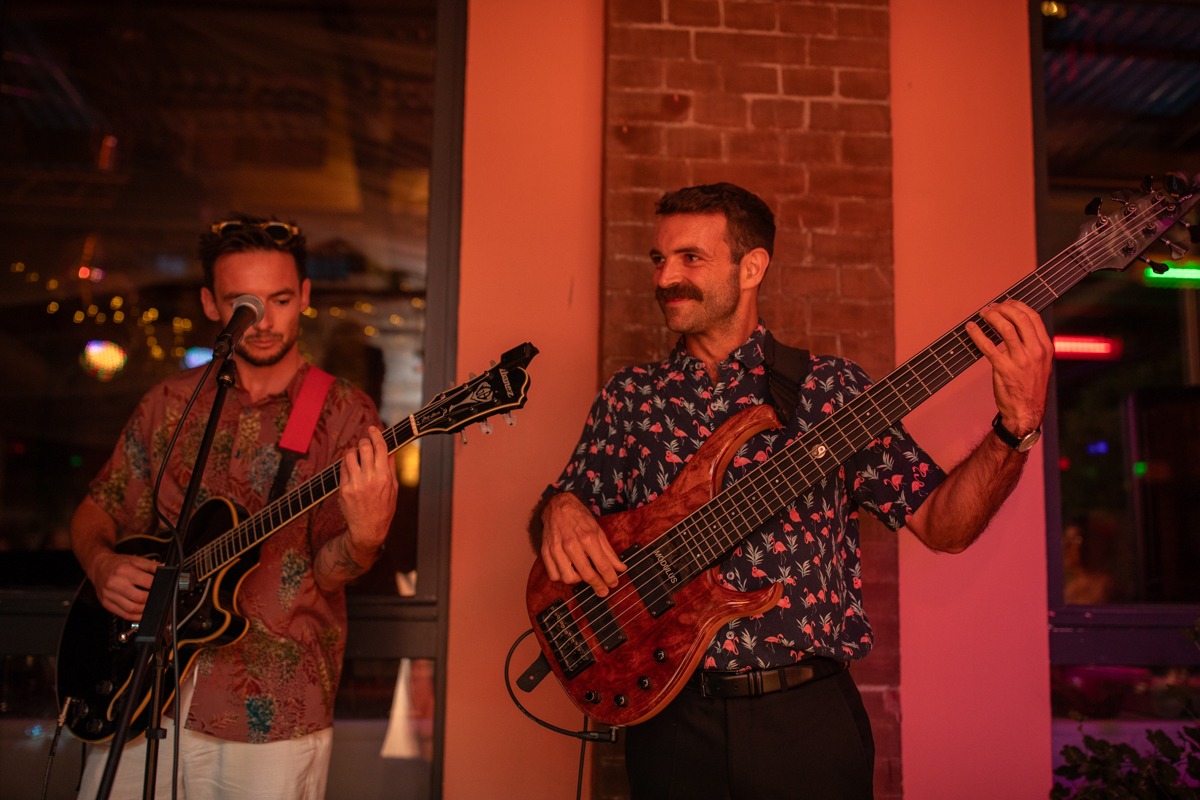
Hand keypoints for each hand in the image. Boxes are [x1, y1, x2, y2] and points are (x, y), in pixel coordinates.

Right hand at [89, 550, 158, 621]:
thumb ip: (151, 565)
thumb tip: (165, 568)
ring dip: (144, 610)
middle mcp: (115, 583)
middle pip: (138, 597)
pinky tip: (141, 613)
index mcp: (123, 570)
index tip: (163, 587)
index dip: (157, 585)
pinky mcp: (106, 603)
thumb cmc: (117, 564)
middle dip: (151, 600)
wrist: (99, 566)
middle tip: (157, 598)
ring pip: (130, 609)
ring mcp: (109, 595)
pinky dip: (134, 617)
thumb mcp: (135, 560)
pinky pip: (122, 614)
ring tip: (151, 606)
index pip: (146, 582)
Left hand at [337, 426, 397, 558]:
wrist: (367, 529)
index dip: (376, 434)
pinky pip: (342, 468)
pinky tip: (352, 467)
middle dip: (364, 441)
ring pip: (350, 455)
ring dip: (354, 451)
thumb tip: (389, 450)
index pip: (380, 447)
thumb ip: (391, 468)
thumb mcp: (393, 489)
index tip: (373, 428)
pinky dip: (347, 463)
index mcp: (384, 476)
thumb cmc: (383, 509)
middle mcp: (368, 478)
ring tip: (358, 455)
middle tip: (365, 442)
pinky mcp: (343, 488)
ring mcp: (354, 483)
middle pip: (364, 447)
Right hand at [539, 493, 625, 595]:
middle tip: (603, 591)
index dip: (610, 578)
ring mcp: (556, 549)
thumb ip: (609, 552)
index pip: (602, 565)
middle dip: (598, 586)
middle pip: (586, 575)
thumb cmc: (579, 518)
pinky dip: (562, 577)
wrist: (558, 506)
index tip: (613, 583)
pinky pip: (554, 575)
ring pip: (568, 578)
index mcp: (587, 538)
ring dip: (578, 581)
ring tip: (583, 575)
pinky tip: (569, 570)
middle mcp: (571, 545)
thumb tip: (621, 568)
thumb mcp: (598, 531)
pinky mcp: (545, 552)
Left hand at [965, 300, 1052, 435]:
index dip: (1018, 306)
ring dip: (992, 317)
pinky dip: (977, 334)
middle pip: (1019, 318)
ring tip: (982, 314)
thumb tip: (1017, 326)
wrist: (1026, 411)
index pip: (1033, 317)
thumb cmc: (1030, 387)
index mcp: (1045, 347)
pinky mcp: (1003, 368)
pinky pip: (988, 346)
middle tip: (991, 308)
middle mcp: (1035, 351)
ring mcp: (1020, 360)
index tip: (1007, 303)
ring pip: (1006, 328)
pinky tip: (970, 328)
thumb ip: (1033, 345)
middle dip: (1003, 308)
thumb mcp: (1041, 363)